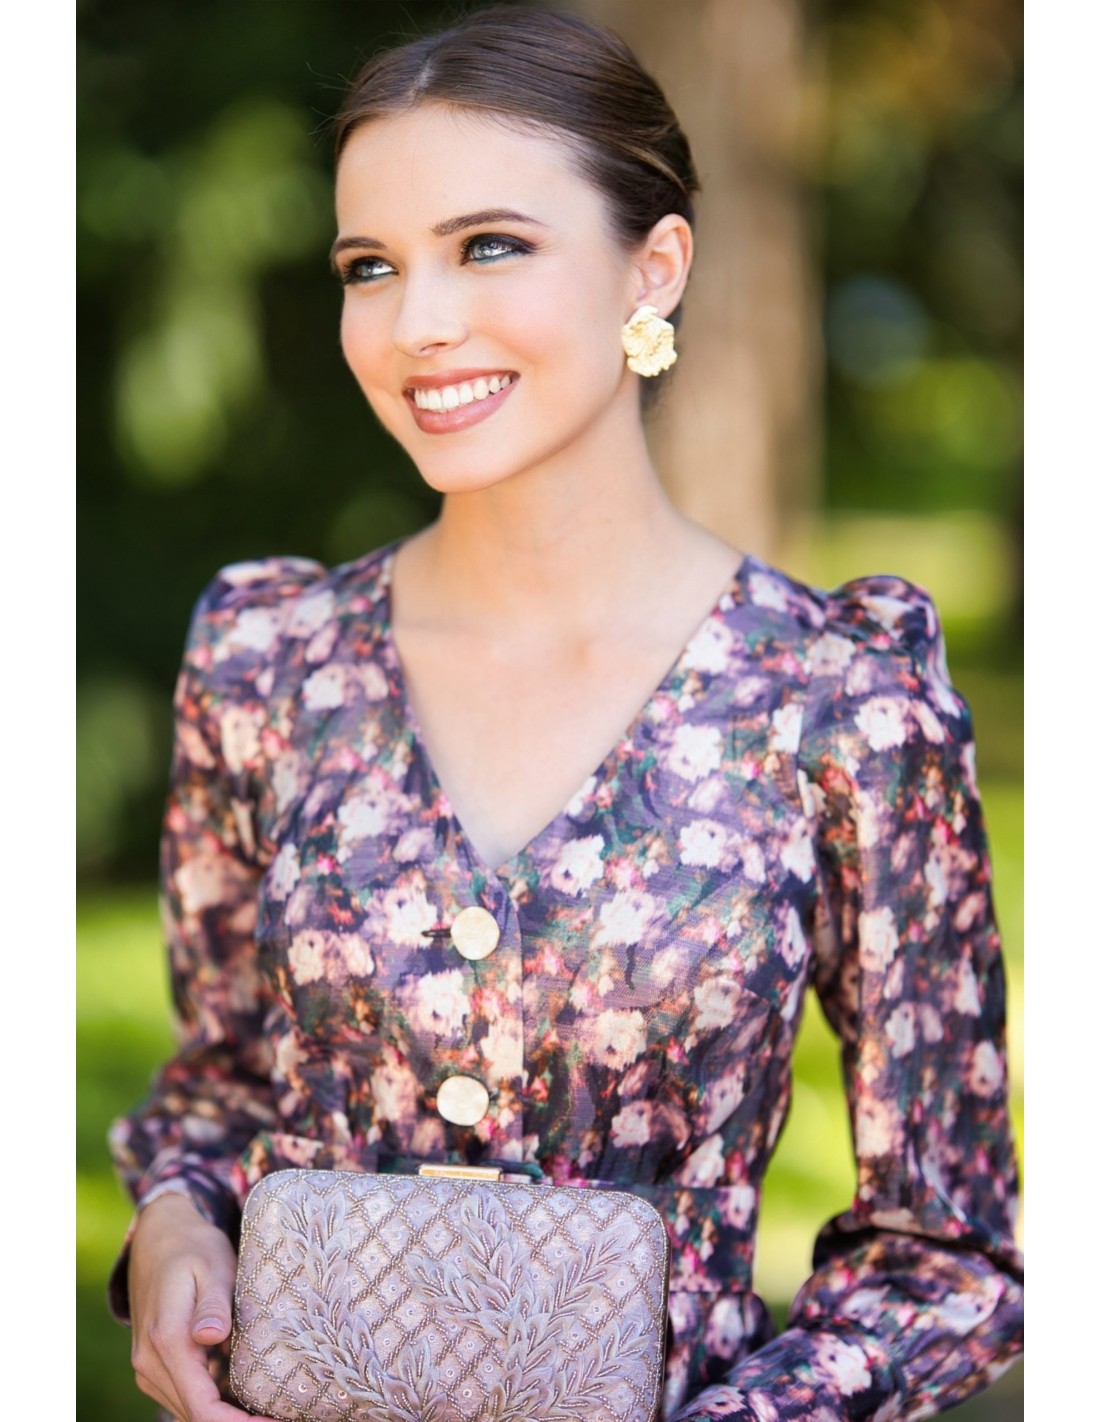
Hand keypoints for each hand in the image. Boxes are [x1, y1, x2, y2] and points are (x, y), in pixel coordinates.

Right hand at [127, 1192, 275, 1421]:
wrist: (157, 1239)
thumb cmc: (193, 1249)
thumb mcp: (211, 1266)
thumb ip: (212, 1304)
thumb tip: (211, 1337)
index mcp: (166, 1342)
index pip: (202, 1409)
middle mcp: (150, 1364)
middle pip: (196, 1417)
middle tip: (286, 1415)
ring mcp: (148, 1368)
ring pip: (189, 1411)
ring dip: (227, 1415)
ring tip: (272, 1409)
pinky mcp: (155, 1366)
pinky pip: (185, 1396)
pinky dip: (214, 1401)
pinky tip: (247, 1393)